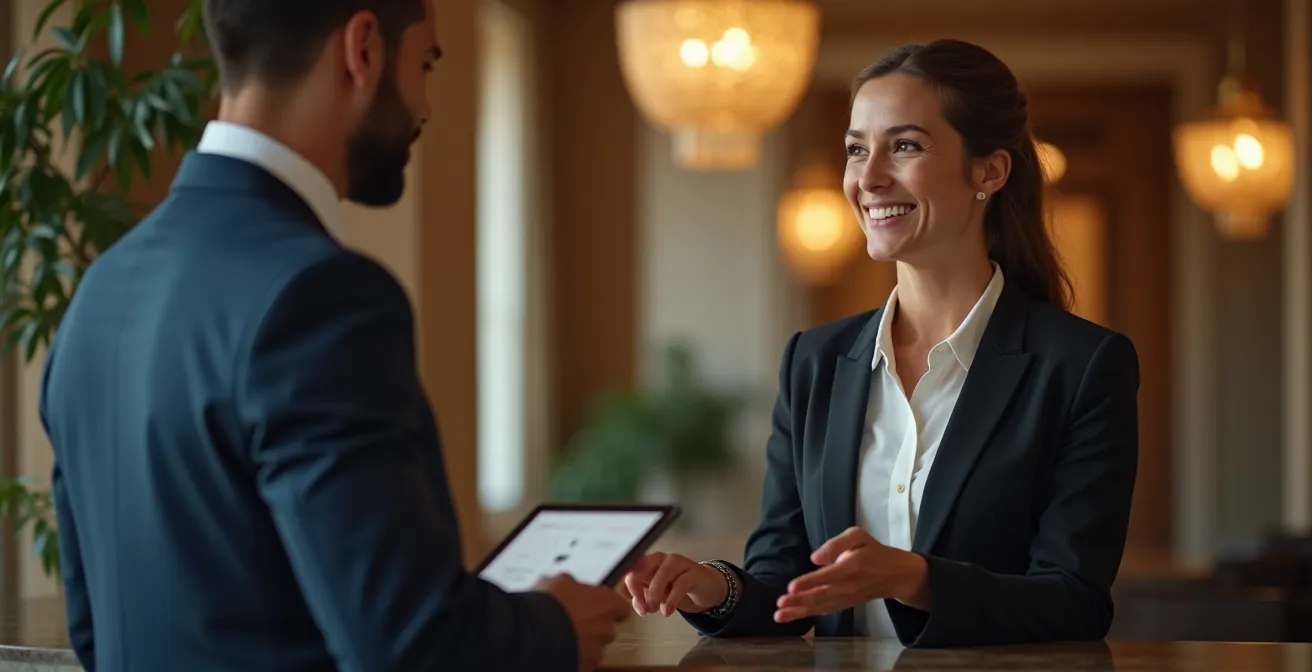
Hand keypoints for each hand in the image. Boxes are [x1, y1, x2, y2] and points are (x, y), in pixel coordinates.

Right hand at [534, 573, 629, 671]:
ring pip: (592, 646)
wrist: (532, 635)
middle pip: (605, 627)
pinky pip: (581, 660)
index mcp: (606, 603)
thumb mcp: (558, 581)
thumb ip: (572, 584)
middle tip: (571, 620)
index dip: (607, 605)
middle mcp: (606, 629)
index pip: (619, 605)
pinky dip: (572, 655)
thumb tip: (569, 584)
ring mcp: (596, 651)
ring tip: (560, 636)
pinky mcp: (584, 667)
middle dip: (591, 625)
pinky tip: (557, 648)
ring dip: (581, 642)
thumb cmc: (548, 605)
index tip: (596, 604)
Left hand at [619, 552, 727, 615]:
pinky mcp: (694, 572)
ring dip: (655, 594)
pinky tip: (667, 610)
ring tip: (653, 610)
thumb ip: (643, 598)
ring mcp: (678, 563)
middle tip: (641, 608)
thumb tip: (637, 604)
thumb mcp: (655, 595)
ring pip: (662, 574)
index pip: (630, 569)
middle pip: (642, 567)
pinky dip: (671, 599)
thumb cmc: (677, 588)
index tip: (626, 601)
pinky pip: (681, 584)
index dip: (625, 585)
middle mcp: (661, 559)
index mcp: (648, 562)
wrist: (707, 587)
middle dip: (637, 589)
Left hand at [774, 527, 928, 622]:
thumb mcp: (858, 536)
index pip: (828, 576)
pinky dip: (809, 614)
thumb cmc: (873, 551)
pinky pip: (826, 610)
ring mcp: (847, 598)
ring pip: (821, 606)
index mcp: (852, 566)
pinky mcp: (845, 604)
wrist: (896, 575)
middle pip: (821, 595)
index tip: (791, 587)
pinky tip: (793, 616)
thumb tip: (815, 558)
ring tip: (779, 615)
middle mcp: (849, 586)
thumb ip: (837, 543)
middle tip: (780, 605)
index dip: (809, 582)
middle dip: (799, 601)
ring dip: (799, 611)